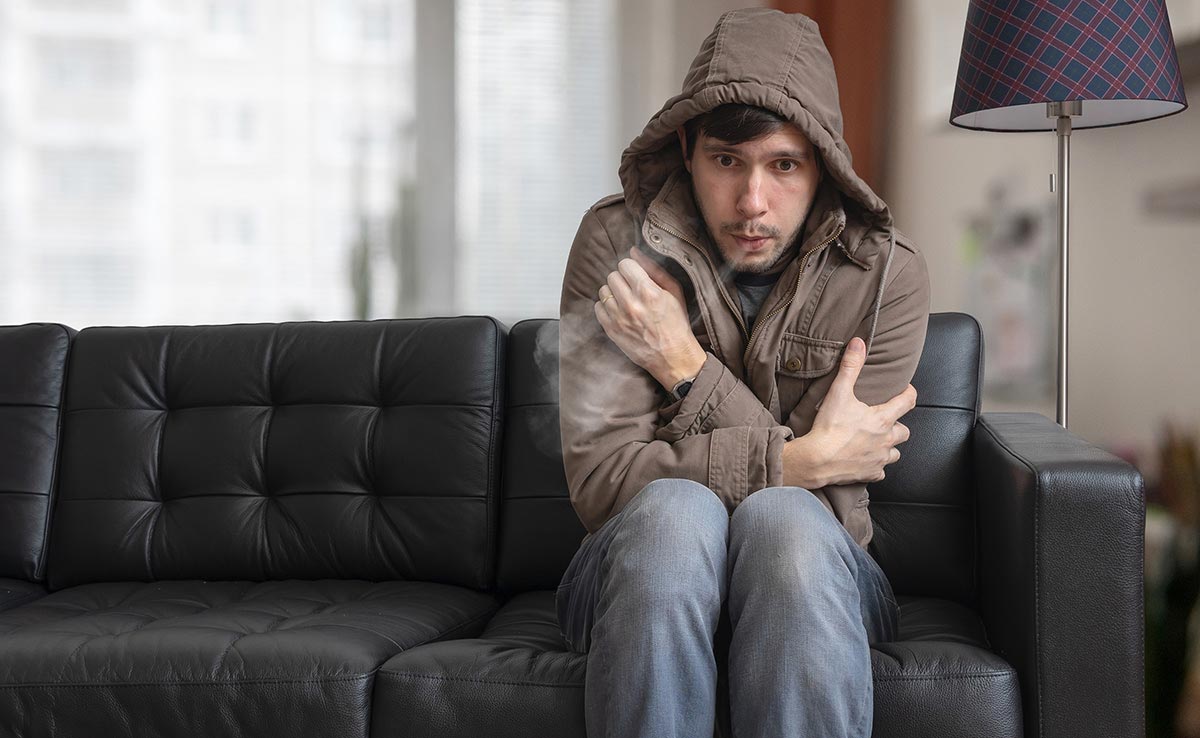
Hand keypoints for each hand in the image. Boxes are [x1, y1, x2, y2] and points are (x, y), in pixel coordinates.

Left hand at [594, 247, 703, 388]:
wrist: (673, 357)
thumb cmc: (676, 324)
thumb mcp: (674, 292)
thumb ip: (654, 269)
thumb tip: (634, 251)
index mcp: (648, 292)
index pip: (625, 264)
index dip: (631, 268)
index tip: (636, 275)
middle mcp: (631, 304)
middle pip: (612, 276)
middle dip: (622, 279)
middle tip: (632, 289)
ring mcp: (618, 318)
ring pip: (603, 290)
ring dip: (613, 292)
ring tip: (625, 300)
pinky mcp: (611, 330)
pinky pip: (597, 307)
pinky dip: (606, 307)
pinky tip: (619, 311)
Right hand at [782, 337, 914, 487]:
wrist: (816, 460)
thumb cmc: (829, 428)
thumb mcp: (839, 392)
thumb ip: (850, 366)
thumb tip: (859, 343)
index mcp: (883, 419)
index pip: (908, 402)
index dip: (908, 393)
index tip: (905, 390)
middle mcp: (886, 440)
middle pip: (904, 431)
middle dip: (897, 425)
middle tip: (885, 420)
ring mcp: (879, 458)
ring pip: (895, 452)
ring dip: (889, 446)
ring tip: (877, 441)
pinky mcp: (870, 473)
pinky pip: (880, 471)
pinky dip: (876, 465)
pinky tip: (866, 460)